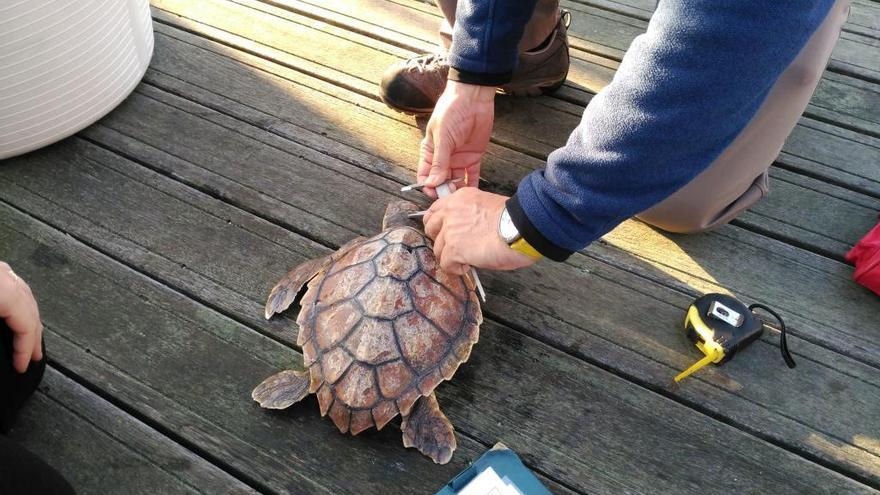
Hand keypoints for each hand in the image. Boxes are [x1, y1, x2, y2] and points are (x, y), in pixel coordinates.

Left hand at [0, 262, 42, 372]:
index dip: (26, 349)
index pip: (26, 324)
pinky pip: (12, 287)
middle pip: (31, 308)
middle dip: (34, 336)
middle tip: (35, 357)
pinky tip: (14, 312)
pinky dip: (18, 304)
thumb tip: (2, 351)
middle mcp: (4, 276)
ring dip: (29, 319)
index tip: (22, 366)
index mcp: (4, 289)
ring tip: (29, 337)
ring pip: (24, 295)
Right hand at [418, 81, 494, 197]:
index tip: (434, 193)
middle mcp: (443, 158)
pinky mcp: (473, 156)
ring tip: (461, 195)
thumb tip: (432, 182)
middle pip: (440, 180)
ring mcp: (458, 158)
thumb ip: (439, 161)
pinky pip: (471, 174)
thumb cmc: (451, 111)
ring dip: (457, 189)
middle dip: (444, 189)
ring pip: (456, 180)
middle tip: (449, 195)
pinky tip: (472, 193)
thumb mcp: (442, 137)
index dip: (428, 186)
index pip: (425, 174)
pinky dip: (472, 184)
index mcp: (429, 152)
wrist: (473, 97)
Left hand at [423, 188, 536, 273]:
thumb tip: (467, 227)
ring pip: (437, 249)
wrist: (520, 229)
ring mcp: (450, 231)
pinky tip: (467, 266)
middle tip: (454, 247)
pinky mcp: (454, 249)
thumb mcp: (487, 205)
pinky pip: (446, 264)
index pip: (435, 210)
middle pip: (430, 229)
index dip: (438, 224)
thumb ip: (470, 213)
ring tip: (467, 259)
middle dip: (440, 240)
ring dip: (450, 256)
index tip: (444, 232)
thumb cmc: (512, 220)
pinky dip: (456, 268)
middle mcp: (450, 212)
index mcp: (460, 198)